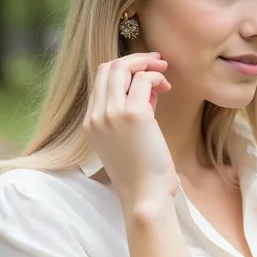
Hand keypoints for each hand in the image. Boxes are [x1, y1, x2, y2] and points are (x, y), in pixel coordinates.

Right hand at [83, 52, 177, 207]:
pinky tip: (167, 88)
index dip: (124, 72)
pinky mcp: (133, 115)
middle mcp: (95, 116)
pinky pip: (143, 79)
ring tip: (164, 75)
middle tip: (157, 63)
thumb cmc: (141, 174)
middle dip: (135, 60)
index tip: (145, 75)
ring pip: (122, 68)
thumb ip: (130, 114)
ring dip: (147, 64)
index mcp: (90, 123)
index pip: (100, 81)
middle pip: (108, 68)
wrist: (144, 196)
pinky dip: (156, 77)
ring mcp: (111, 114)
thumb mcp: (126, 141)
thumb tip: (148, 91)